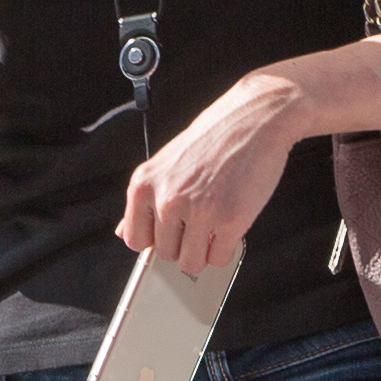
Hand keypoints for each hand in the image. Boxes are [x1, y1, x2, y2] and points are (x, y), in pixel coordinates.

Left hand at [120, 66, 304, 273]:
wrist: (255, 117)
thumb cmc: (215, 137)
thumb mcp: (166, 163)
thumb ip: (145, 201)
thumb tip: (124, 231)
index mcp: (144, 184)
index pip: (134, 240)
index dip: (156, 240)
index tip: (169, 234)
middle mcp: (167, 199)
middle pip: (165, 254)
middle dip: (184, 244)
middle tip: (200, 222)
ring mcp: (198, 211)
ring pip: (191, 263)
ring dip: (204, 251)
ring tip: (214, 226)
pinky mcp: (229, 220)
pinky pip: (219, 259)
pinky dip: (225, 250)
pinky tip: (229, 228)